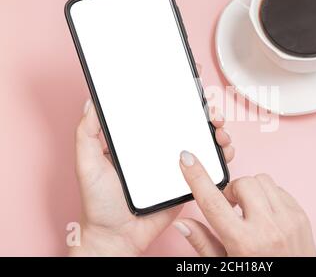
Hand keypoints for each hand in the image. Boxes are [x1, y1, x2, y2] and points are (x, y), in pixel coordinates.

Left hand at [70, 99, 234, 255]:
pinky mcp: (187, 181)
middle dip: (205, 111)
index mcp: (141, 140)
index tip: (190, 82)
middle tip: (210, 111)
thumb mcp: (88, 164)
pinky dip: (220, 155)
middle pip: (187, 122)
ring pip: (202, 140)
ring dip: (216, 130)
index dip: (178, 95)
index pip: (161, 111)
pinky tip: (223, 150)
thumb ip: (87, 134)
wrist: (118, 237)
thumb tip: (92, 102)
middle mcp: (160, 149)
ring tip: (218, 129)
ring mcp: (175, 165)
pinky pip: (207, 166)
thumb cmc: (100, 204)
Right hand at [174, 152, 315, 256]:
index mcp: (243, 243)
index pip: (213, 202)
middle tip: (231, 208)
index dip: (197, 177)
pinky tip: (265, 214)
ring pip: (262, 180)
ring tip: (249, 211)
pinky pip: (279, 189)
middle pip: (242, 183)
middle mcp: (268, 229)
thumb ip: (203, 242)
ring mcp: (288, 220)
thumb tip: (182, 223)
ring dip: (251, 191)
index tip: (187, 159)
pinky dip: (267, 196)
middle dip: (232, 191)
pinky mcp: (301, 216)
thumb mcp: (225, 265)